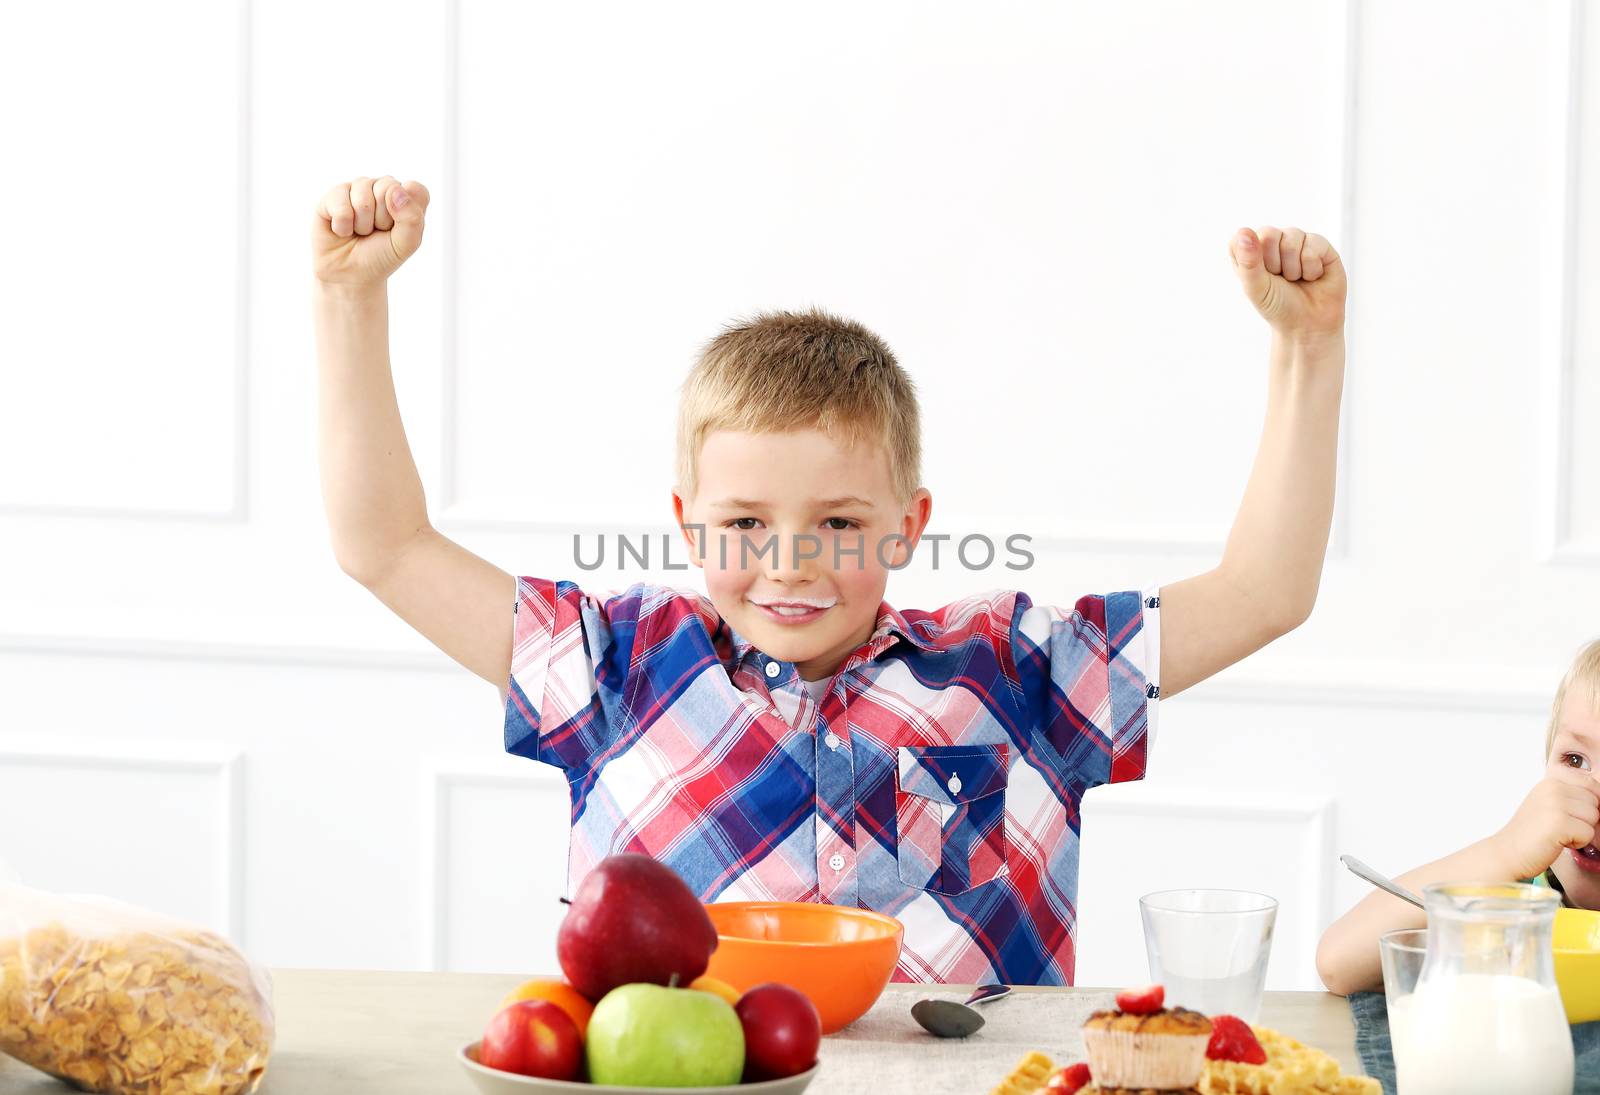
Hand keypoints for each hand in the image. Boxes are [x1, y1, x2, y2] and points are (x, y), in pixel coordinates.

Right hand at [311, 176, 429, 288]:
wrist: (350, 275)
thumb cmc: (381, 256)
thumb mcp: (406, 243)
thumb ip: (412, 217)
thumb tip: (395, 189)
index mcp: (405, 196)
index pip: (415, 189)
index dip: (407, 213)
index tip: (397, 229)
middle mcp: (381, 187)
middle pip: (387, 188)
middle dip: (382, 219)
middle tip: (376, 231)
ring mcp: (357, 188)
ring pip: (362, 197)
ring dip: (362, 224)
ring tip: (359, 232)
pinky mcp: (333, 195)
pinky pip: (340, 204)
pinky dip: (343, 226)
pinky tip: (342, 231)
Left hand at [1229, 226, 1345, 340]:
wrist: (1309, 324)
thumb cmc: (1278, 306)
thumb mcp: (1256, 288)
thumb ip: (1248, 261)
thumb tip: (1244, 231)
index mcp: (1250, 251)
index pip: (1242, 237)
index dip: (1251, 258)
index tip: (1260, 278)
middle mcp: (1273, 242)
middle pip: (1268, 234)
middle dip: (1274, 263)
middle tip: (1281, 279)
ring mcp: (1296, 240)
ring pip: (1292, 237)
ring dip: (1294, 268)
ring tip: (1297, 279)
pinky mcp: (1320, 244)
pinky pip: (1313, 244)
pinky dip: (1311, 268)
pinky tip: (1313, 276)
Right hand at [1489, 768, 1599, 881]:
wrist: (1508, 852)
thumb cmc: (1532, 833)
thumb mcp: (1550, 805)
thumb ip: (1572, 797)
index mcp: (1551, 781)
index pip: (1592, 786)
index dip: (1587, 807)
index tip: (1569, 818)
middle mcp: (1552, 788)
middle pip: (1595, 803)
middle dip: (1584, 820)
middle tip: (1560, 828)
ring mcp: (1555, 804)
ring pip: (1594, 818)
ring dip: (1581, 832)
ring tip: (1558, 834)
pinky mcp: (1559, 823)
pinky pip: (1588, 834)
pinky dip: (1577, 843)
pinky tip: (1557, 842)